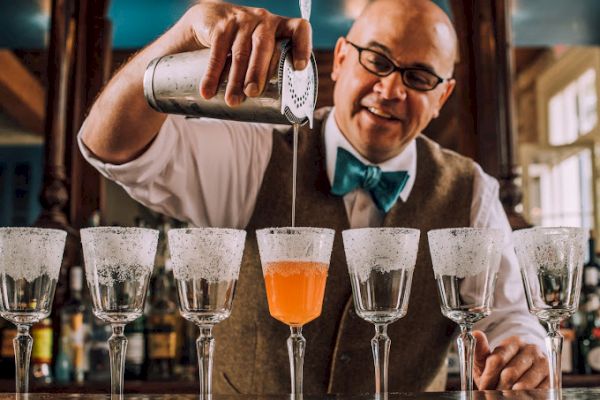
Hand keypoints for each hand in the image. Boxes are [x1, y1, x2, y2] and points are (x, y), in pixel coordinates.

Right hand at [182, 2, 311, 105]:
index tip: (299, 67)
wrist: (211, 16)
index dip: (302, 46)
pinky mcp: (221, 25)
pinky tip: (208, 90)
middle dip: (258, 71)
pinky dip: (212, 74)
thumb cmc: (245, 42)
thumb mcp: (261, 48)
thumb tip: (277, 111)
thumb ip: (271, 69)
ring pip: (240, 52)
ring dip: (235, 79)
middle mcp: (264, 21)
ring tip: (233, 100)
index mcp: (281, 28)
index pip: (299, 29)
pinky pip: (217, 51)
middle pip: (263, 45)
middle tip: (252, 92)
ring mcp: (242, 21)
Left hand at [473, 330, 549, 389]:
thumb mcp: (486, 359)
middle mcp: (531, 349)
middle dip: (498, 387)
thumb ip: (480, 349)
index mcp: (514, 341)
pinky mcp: (552, 378)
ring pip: (523, 384)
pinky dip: (525, 396)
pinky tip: (518, 397)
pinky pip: (537, 392)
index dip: (488, 376)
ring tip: (503, 396)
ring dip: (510, 394)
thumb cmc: (500, 368)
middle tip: (492, 394)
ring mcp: (543, 363)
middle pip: (510, 373)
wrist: (519, 376)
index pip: (497, 359)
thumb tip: (475, 333)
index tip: (483, 386)